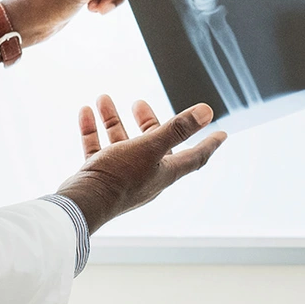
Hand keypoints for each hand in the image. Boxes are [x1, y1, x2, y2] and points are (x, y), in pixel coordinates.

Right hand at [56, 96, 226, 234]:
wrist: (81, 204)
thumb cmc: (119, 178)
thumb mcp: (150, 147)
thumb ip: (177, 129)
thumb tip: (207, 111)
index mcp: (164, 171)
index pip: (195, 157)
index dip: (209, 144)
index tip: (222, 134)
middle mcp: (146, 175)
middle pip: (154, 144)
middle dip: (148, 121)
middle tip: (139, 103)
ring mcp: (122, 177)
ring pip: (121, 143)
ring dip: (113, 121)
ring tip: (103, 99)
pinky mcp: (100, 177)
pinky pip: (97, 149)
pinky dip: (93, 130)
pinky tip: (86, 113)